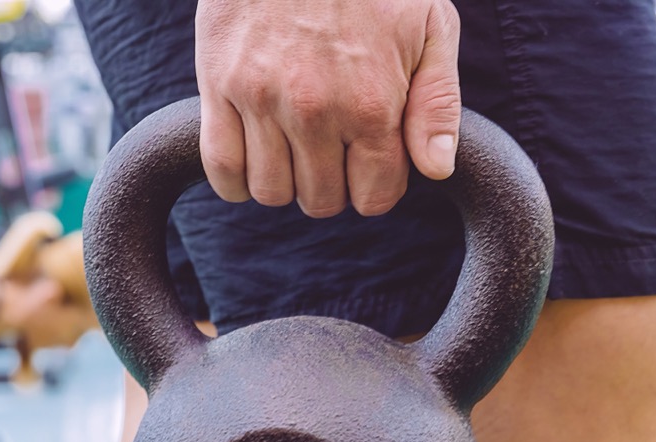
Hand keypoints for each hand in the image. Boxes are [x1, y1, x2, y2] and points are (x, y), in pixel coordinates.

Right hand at [196, 0, 460, 217]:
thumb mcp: (429, 26)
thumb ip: (436, 102)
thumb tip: (435, 171)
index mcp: (371, 102)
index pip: (374, 196)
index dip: (376, 187)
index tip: (370, 163)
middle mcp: (315, 109)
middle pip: (321, 200)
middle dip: (332, 186)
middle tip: (333, 152)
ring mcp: (262, 100)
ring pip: (271, 192)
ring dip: (285, 183)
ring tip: (294, 150)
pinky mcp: (219, 86)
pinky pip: (221, 168)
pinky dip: (236, 181)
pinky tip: (253, 161)